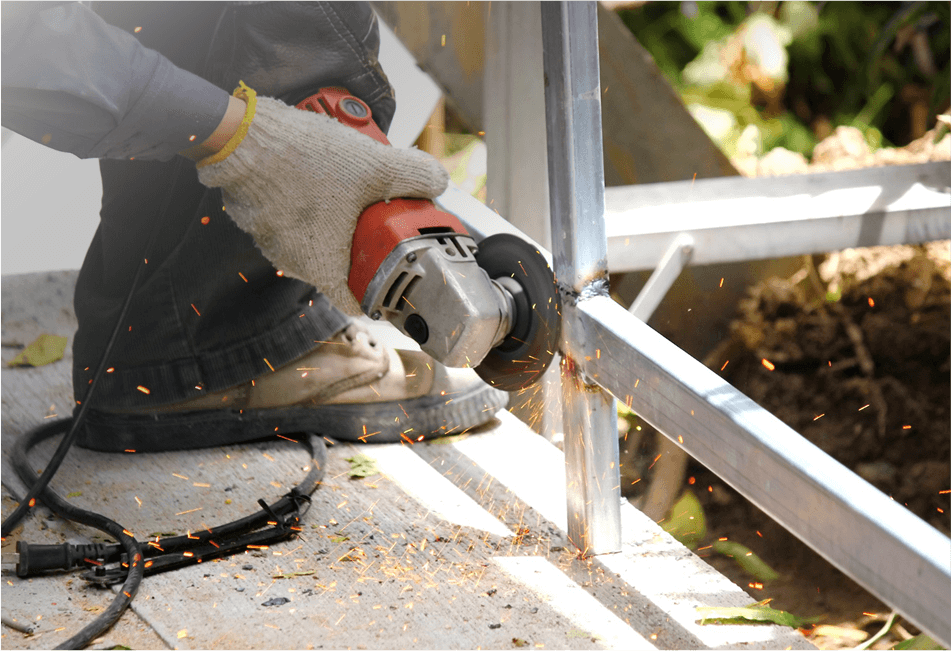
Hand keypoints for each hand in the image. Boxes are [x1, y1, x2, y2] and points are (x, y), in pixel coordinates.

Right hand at [193, 83, 448, 314]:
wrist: (240, 135)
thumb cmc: (301, 161)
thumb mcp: (374, 165)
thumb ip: (413, 175)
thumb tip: (438, 182)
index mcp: (321, 266)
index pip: (357, 302)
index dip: (382, 292)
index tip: (397, 275)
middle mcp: (292, 261)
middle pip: (341, 264)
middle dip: (365, 243)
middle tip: (383, 218)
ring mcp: (271, 239)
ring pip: (317, 237)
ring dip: (337, 218)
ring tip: (354, 187)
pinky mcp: (258, 214)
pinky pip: (293, 218)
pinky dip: (311, 202)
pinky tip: (322, 174)